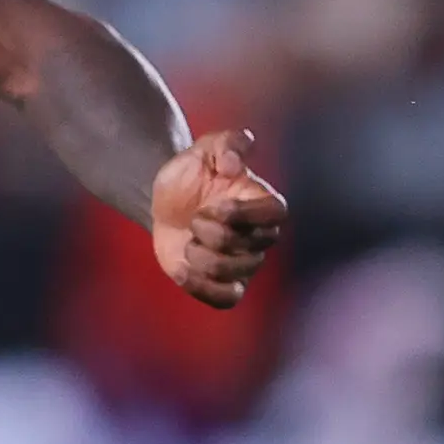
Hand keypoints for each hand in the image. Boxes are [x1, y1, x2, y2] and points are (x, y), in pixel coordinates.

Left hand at [151, 129, 286, 308]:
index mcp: (263, 202)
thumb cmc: (192, 172)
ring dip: (199, 258)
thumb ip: (226, 143)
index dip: (244, 214)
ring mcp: (244, 262)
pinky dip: (201, 288)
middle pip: (247, 247)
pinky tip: (181, 269)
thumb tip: (234, 163)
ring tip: (188, 242)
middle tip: (194, 218)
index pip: (277, 214)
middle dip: (210, 233)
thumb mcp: (204, 147)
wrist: (166, 201)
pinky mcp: (224, 283)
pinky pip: (225, 299)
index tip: (215, 206)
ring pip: (232, 273)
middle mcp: (261, 236)